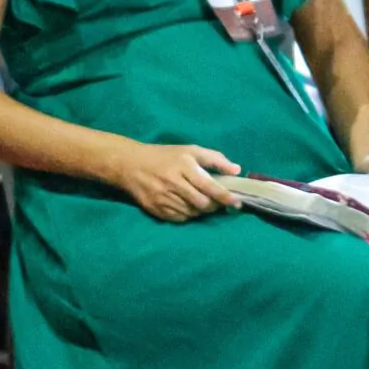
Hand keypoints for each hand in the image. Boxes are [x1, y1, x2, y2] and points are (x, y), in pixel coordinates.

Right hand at [108, 141, 240, 221]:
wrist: (131, 164)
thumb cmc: (166, 156)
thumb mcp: (191, 150)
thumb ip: (215, 159)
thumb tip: (237, 170)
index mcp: (184, 166)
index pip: (208, 185)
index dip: (224, 196)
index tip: (237, 203)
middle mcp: (173, 183)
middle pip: (201, 203)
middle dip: (215, 206)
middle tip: (220, 203)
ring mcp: (162, 198)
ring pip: (191, 213)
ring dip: (202, 211)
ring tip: (205, 203)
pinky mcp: (155, 209)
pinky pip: (179, 218)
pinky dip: (188, 215)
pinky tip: (189, 206)